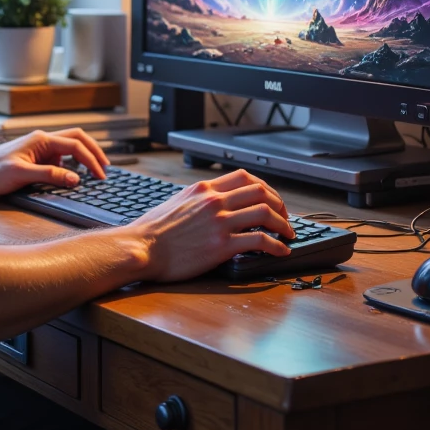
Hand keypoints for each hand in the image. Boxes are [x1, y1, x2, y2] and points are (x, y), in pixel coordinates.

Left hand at [0, 128, 108, 199]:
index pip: (75, 145)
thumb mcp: (20, 175)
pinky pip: (60, 158)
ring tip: (96, 170)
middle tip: (106, 167)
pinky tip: (76, 176)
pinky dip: (73, 164)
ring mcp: (40, 149)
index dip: (91, 160)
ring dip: (85, 155)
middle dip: (94, 151)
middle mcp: (42, 141)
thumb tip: (75, 178)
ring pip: (70, 146)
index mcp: (41, 140)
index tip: (101, 175)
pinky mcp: (36, 159)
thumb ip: (49, 175)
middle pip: (77, 138)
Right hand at [134, 168, 293, 282]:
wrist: (142, 247)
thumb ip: (199, 200)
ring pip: (265, 212)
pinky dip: (276, 246)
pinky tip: (280, 251)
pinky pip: (260, 241)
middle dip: (280, 204)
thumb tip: (214, 205)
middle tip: (285, 217)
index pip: (245, 177)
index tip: (272, 200)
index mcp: (204, 189)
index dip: (266, 188)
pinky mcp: (222, 245)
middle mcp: (214, 201)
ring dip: (283, 224)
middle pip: (261, 191)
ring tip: (288, 234)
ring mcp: (219, 222)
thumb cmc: (153, 230)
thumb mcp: (177, 202)